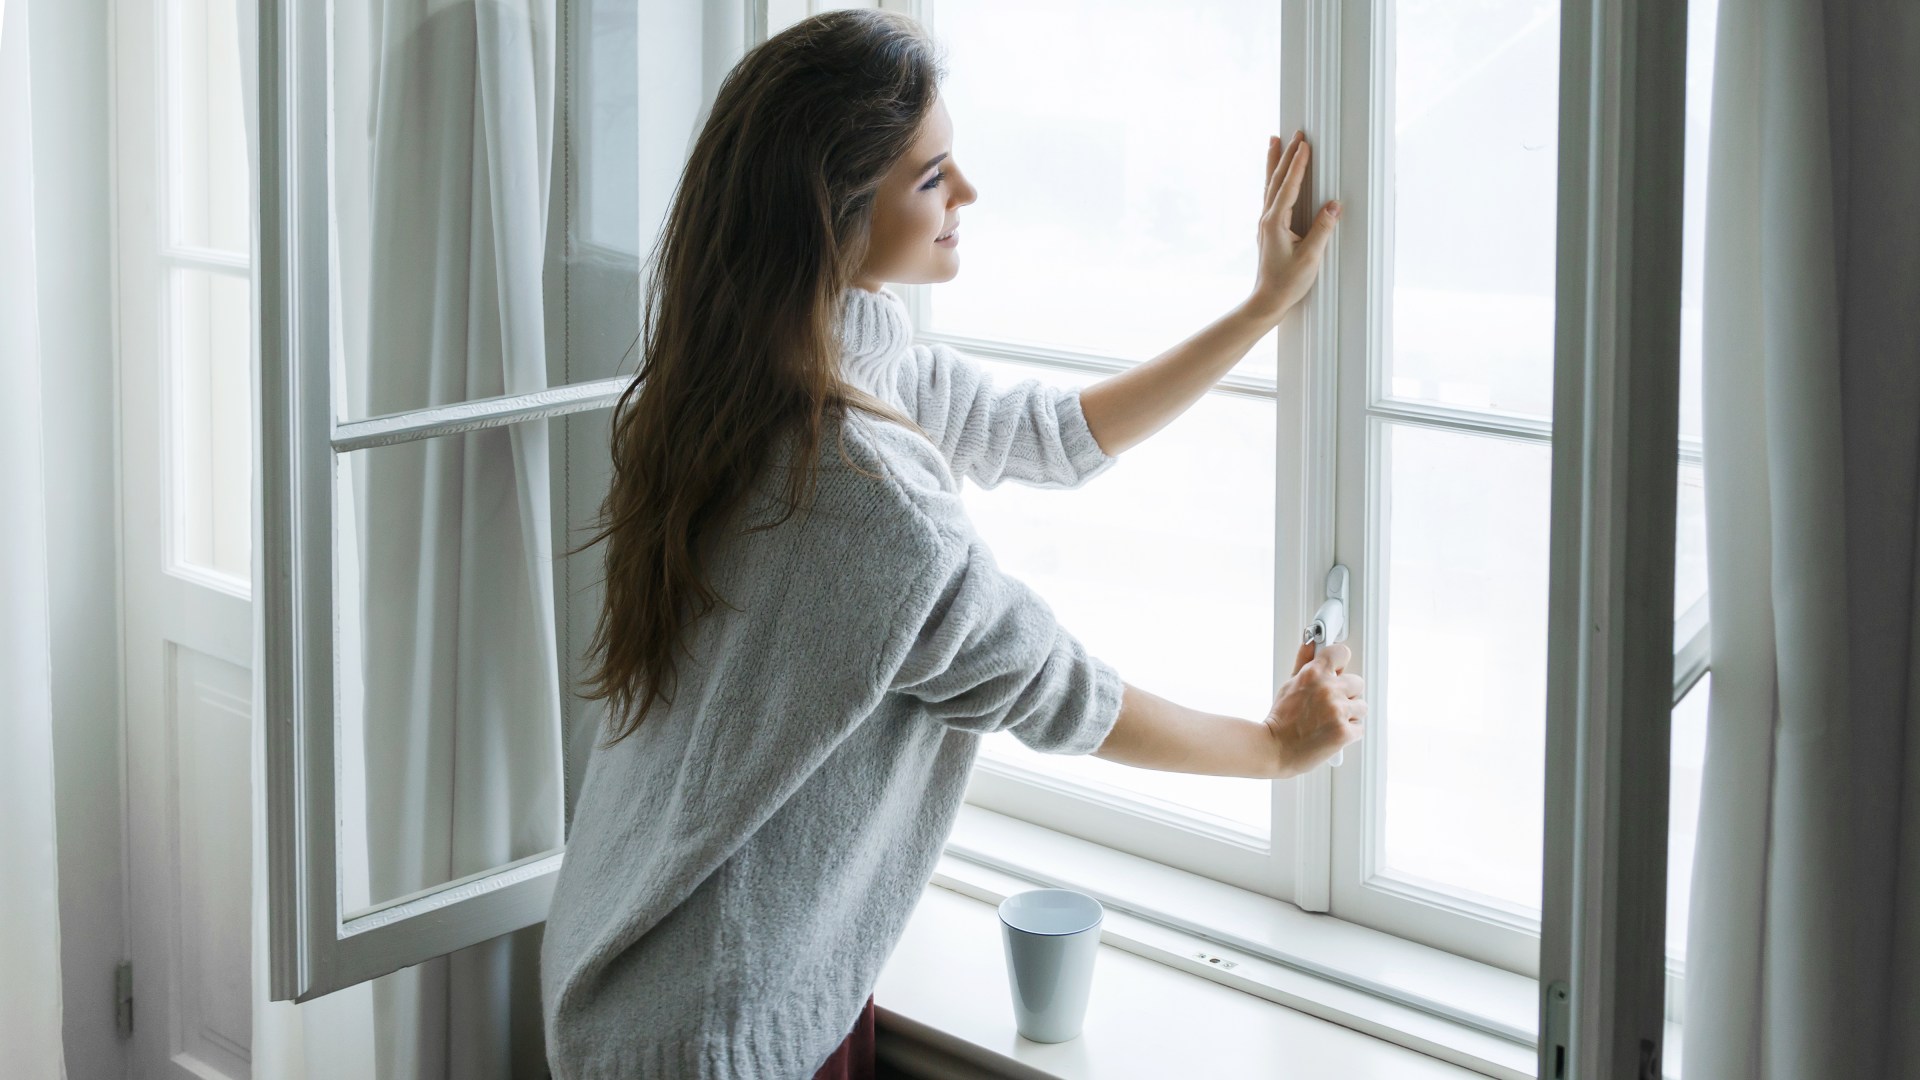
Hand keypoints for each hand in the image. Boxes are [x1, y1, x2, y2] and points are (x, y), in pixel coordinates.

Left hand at [1246, 131, 1340, 322]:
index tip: (1304, 143)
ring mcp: (1266, 224)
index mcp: (1274, 223)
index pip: (1288, 186)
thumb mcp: (1310, 257)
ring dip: (1274, 162)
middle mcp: (1266, 219)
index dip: (1297, 164)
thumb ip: (1322, 229)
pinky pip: (1271, 196)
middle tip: (1294, 132)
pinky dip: (1274, 179)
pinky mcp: (1269, 229)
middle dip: (1286, 155)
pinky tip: (1276, 175)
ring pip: (1270, 185)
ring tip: (1275, 140)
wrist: (1266, 301)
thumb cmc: (1288, 282)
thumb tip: (1334, 204)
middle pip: (1276, 180)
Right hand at [1263, 639, 1365, 778]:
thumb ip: (1303, 662)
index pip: (1342, 652)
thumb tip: (1310, 644)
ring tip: (1330, 720)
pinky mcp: (1344, 732)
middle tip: (1329, 704)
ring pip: (1361, 706)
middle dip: (1346, 693)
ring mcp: (1338, 711)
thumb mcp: (1289, 684)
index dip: (1340, 663)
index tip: (1337, 670)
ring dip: (1350, 714)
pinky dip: (1349, 732)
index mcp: (1314, 674)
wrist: (1274, 749)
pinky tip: (1332, 733)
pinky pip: (1359, 728)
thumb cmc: (1280, 719)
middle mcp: (1328, 689)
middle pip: (1358, 682)